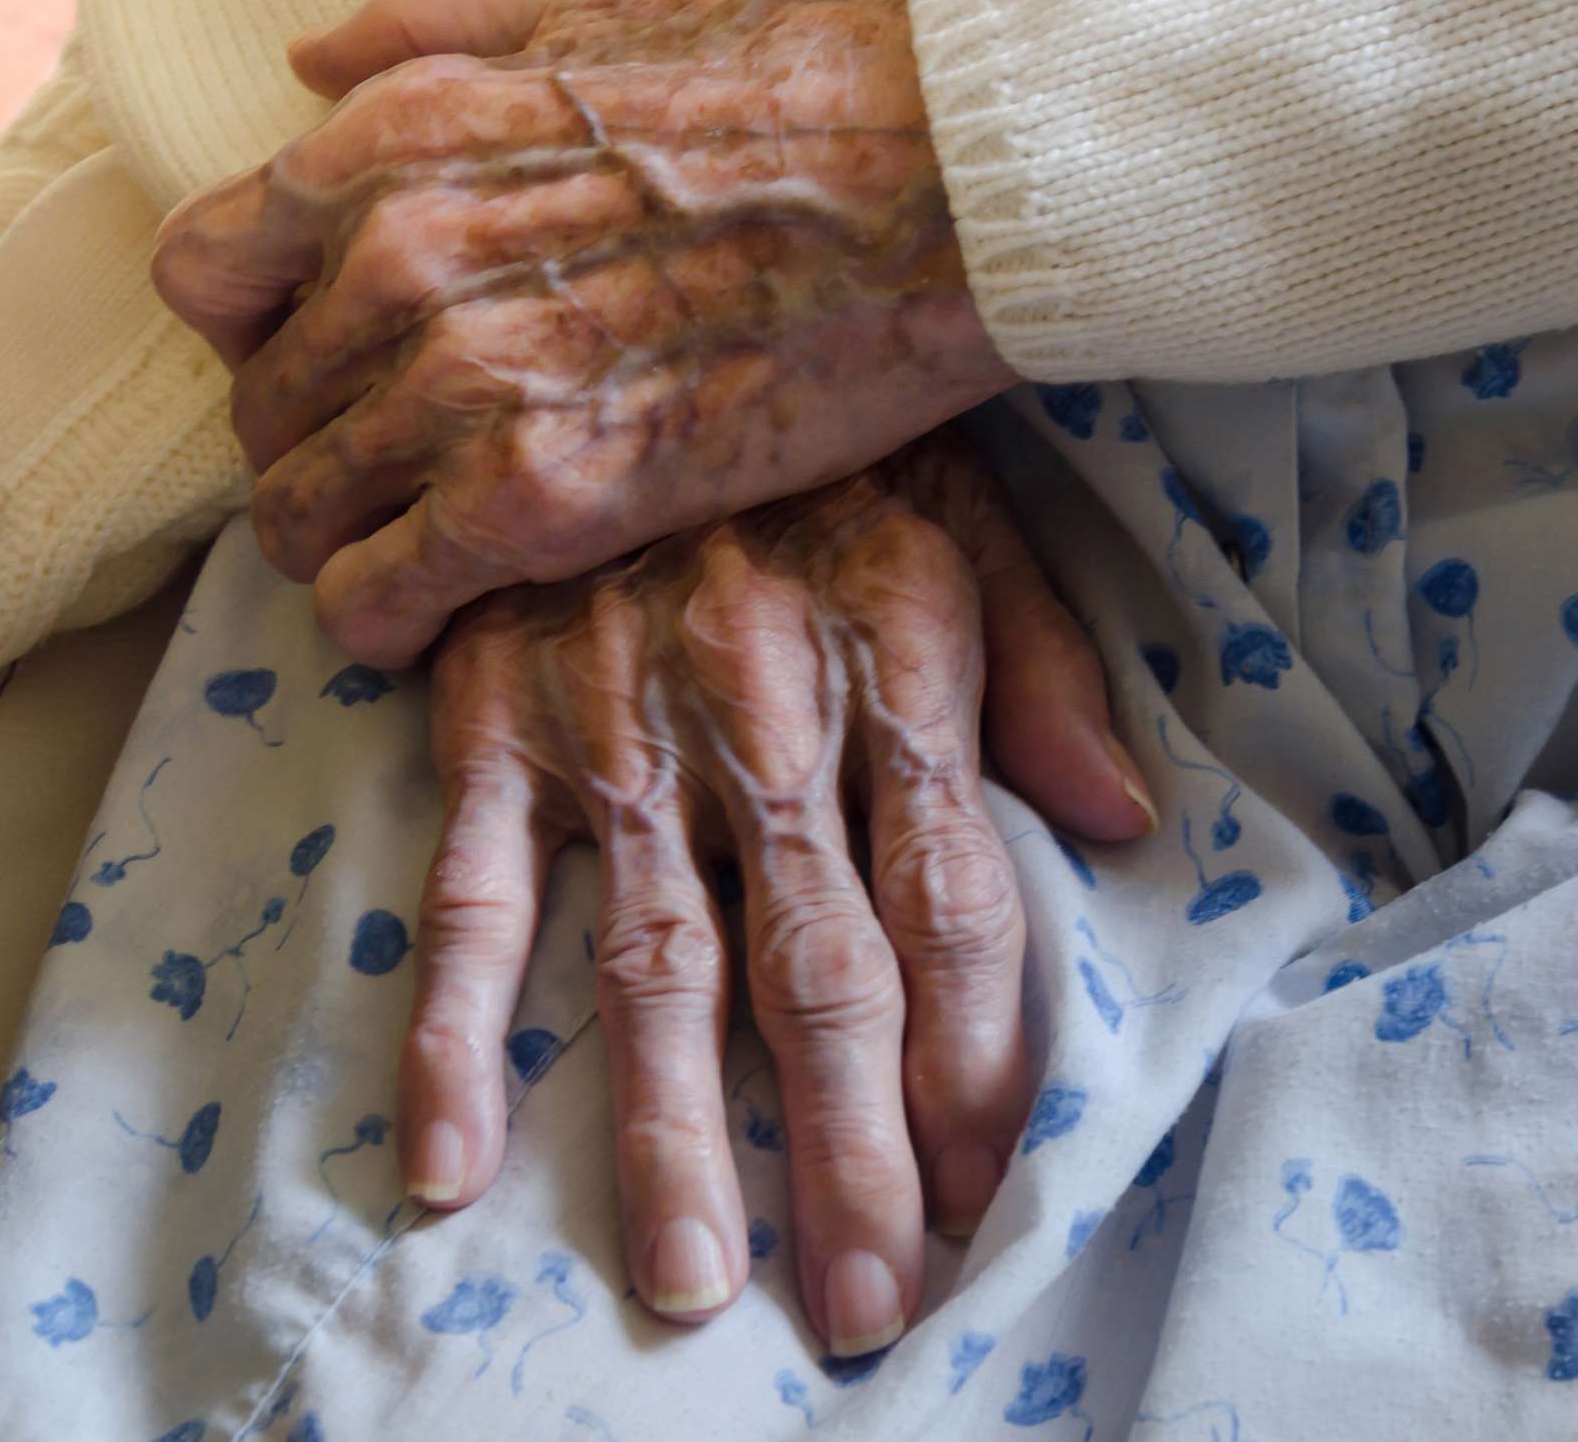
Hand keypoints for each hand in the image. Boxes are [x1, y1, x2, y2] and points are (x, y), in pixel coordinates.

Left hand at [152, 0, 1016, 668]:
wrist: (943, 188)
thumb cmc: (796, 94)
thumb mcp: (593, 4)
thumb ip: (428, 19)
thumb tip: (307, 61)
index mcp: (391, 138)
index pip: (207, 271)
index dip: (259, 330)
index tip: (329, 360)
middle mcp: (397, 260)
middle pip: (257, 410)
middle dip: (313, 449)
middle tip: (397, 476)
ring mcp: (463, 385)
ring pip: (300, 517)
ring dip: (342, 547)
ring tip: (415, 554)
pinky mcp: (544, 498)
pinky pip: (379, 600)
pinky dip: (386, 624)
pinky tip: (434, 620)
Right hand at [403, 434, 1151, 1348]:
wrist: (628, 277)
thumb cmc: (828, 416)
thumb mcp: (970, 508)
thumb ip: (1041, 674)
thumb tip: (1128, 817)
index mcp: (898, 675)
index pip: (954, 906)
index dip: (973, 1061)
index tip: (981, 1187)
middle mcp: (765, 725)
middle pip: (822, 974)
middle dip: (852, 1151)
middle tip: (866, 1300)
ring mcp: (620, 728)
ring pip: (657, 965)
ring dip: (672, 1136)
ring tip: (693, 1284)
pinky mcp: (497, 713)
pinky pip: (472, 892)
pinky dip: (455, 1029)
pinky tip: (449, 1162)